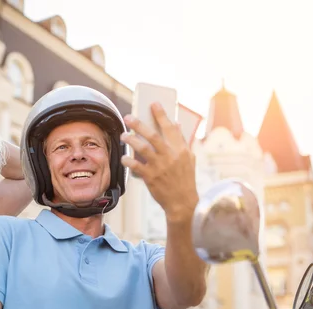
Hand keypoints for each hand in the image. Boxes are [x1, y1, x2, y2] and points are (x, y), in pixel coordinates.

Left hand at [120, 103, 198, 222]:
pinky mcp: (151, 177)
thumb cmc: (185, 178)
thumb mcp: (189, 159)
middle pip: (153, 135)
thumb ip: (182, 141)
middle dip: (139, 124)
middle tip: (129, 117)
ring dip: (131, 140)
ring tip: (123, 135)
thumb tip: (177, 124)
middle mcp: (171, 156)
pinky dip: (128, 160)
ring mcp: (160, 166)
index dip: (161, 114)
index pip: (170, 128)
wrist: (182, 202)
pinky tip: (124, 157)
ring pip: (142, 148)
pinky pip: (136, 166)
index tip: (153, 103)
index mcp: (181, 149)